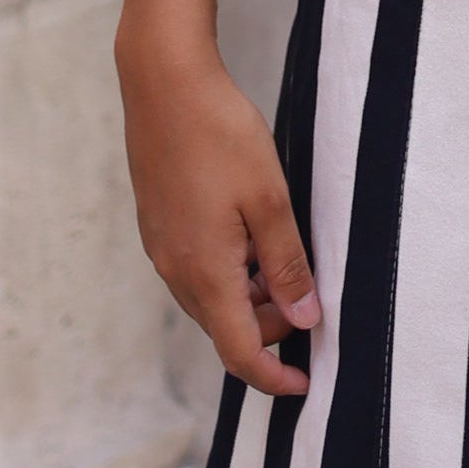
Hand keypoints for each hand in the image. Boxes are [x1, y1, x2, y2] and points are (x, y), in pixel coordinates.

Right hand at [117, 0, 321, 396]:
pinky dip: (228, 272)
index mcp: (204, 273)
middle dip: (268, 332)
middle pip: (223, 328)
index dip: (274, 377)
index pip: (239, 352)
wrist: (163, 81)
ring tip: (287, 264)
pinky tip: (254, 237)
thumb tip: (304, 321)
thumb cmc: (220, 135)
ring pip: (209, 298)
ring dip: (248, 299)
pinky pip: (196, 269)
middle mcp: (174, 269)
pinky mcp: (158, 222)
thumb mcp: (269, 200)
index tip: (306, 386)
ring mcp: (161, 246)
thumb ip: (287, 265)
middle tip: (310, 302)